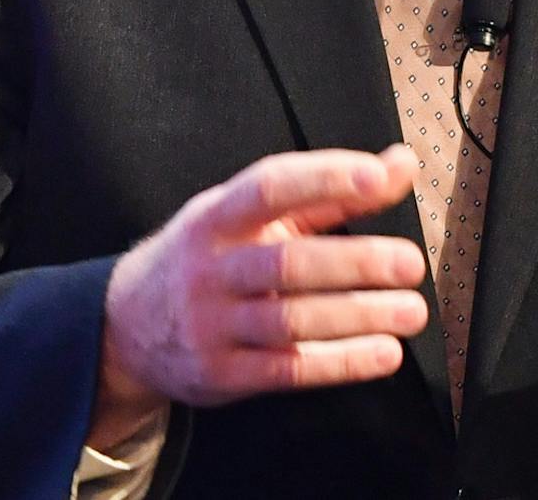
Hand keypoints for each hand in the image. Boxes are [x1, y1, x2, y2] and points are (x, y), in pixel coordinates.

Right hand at [91, 145, 428, 447]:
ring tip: (411, 311)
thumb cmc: (210, 257)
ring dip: (359, 317)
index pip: (270, 186)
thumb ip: (329, 193)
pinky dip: (341, 363)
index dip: (324, 178)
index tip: (378, 176)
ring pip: (291, 322)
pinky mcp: (221, 374)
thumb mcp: (252, 217)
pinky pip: (288, 370)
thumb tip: (401, 163)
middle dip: (356, 262)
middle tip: (410, 262)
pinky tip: (383, 352)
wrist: (126, 326)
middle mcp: (211, 268)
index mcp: (218, 216)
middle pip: (287, 262)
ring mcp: (212, 324)